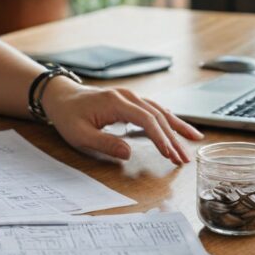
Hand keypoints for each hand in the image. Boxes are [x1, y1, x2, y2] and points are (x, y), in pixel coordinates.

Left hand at [42, 78, 202, 164]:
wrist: (60, 96)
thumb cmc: (68, 116)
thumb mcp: (80, 135)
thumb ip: (104, 143)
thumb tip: (128, 154)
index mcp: (115, 102)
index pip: (146, 120)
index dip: (160, 138)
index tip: (170, 154)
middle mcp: (127, 96)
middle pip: (157, 116)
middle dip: (174, 137)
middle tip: (185, 158)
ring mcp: (130, 97)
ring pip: (159, 111)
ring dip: (176, 126)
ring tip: (195, 140)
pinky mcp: (130, 101)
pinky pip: (154, 109)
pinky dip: (169, 119)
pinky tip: (179, 128)